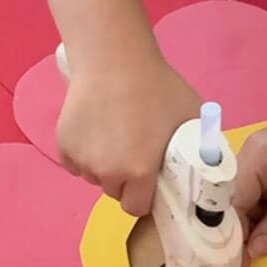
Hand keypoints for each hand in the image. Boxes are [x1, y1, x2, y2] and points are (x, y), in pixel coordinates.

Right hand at [56, 54, 199, 215]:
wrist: (115, 59)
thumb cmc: (158, 87)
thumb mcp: (191, 119)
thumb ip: (196, 150)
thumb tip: (203, 169)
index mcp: (140, 171)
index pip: (137, 207)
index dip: (144, 196)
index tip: (149, 180)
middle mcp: (108, 172)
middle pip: (115, 191)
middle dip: (124, 180)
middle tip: (132, 152)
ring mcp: (82, 159)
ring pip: (94, 176)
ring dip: (103, 166)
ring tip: (113, 135)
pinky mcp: (63, 145)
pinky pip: (74, 162)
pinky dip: (83, 153)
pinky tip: (94, 129)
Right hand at [236, 112, 266, 259]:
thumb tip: (253, 250)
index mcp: (259, 153)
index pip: (233, 199)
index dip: (233, 234)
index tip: (236, 266)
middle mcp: (255, 155)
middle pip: (237, 202)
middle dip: (240, 234)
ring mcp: (265, 163)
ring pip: (249, 204)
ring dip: (253, 231)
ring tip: (252, 262)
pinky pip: (265, 201)